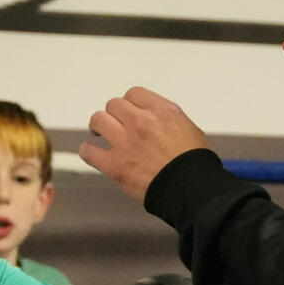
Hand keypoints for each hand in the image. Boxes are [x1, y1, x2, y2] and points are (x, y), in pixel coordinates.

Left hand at [82, 87, 210, 202]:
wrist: (192, 190)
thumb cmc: (195, 163)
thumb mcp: (189, 129)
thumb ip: (168, 120)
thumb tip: (155, 121)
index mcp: (162, 111)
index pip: (134, 94)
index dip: (129, 103)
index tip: (130, 113)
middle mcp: (141, 121)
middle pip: (114, 105)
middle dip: (114, 114)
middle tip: (116, 125)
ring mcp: (126, 143)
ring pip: (99, 120)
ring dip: (98, 126)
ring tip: (99, 134)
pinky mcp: (115, 166)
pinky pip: (89, 152)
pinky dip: (88, 151)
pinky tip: (91, 152)